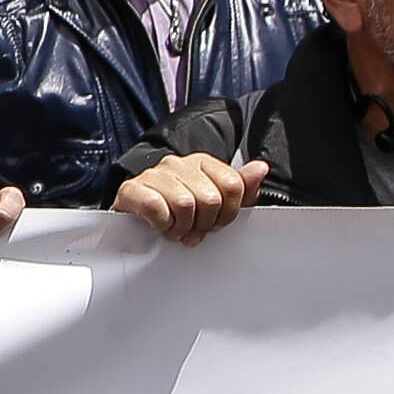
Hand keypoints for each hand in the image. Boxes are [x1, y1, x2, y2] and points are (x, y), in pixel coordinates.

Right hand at [112, 152, 269, 243]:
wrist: (135, 215)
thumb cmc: (176, 210)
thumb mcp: (215, 201)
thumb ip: (242, 187)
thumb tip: (261, 168)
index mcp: (202, 163)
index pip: (233, 186)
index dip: (229, 213)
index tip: (217, 222)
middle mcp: (178, 164)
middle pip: (210, 199)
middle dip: (204, 223)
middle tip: (194, 229)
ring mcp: (154, 174)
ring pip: (185, 204)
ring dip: (182, 227)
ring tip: (177, 230)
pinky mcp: (132, 189)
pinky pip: (157, 207)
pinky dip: (162, 224)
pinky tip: (160, 225)